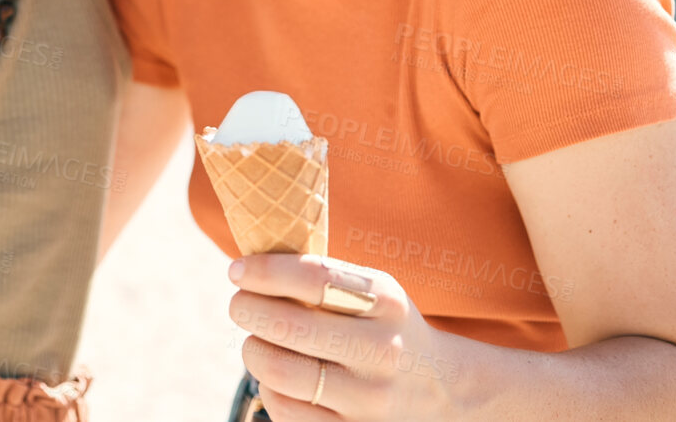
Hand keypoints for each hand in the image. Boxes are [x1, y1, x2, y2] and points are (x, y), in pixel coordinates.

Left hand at [229, 254, 460, 419]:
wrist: (439, 389)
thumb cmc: (382, 326)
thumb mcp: (371, 291)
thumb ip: (320, 277)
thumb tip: (247, 268)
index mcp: (385, 302)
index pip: (313, 278)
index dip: (264, 272)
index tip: (237, 270)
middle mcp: (382, 350)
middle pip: (287, 328)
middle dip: (246, 309)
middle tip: (239, 304)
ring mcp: (369, 399)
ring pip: (278, 373)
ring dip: (253, 350)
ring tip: (257, 340)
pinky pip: (283, 409)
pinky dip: (268, 387)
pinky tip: (278, 375)